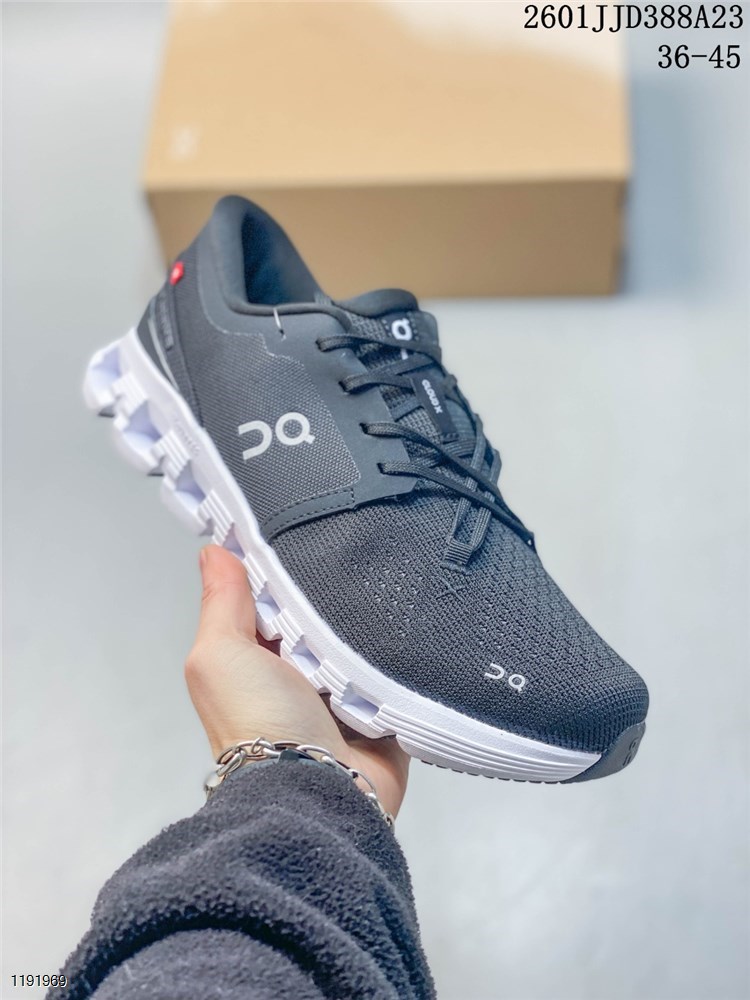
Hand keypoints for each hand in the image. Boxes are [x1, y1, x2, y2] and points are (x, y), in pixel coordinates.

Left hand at [185, 545, 409, 817]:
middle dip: (335, 590)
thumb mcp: (222, 655)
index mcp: (255, 660)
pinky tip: (418, 614)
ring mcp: (343, 695)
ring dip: (373, 619)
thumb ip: (222, 604)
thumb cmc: (257, 720)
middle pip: (321, 616)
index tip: (305, 523)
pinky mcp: (385, 711)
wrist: (316, 793)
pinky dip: (404, 649)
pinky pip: (398, 668)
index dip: (283, 566)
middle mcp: (297, 675)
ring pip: (362, 639)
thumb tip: (212, 549)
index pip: (273, 599)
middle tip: (361, 545)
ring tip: (395, 573)